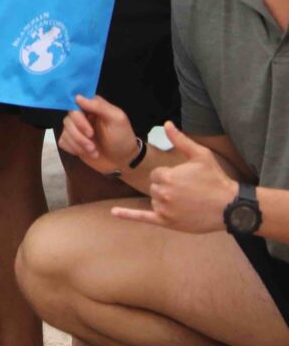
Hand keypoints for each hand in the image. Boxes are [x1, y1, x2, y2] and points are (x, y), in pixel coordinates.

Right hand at [58, 94, 137, 174]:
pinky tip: (85, 153)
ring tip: (93, 151)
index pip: (75, 104)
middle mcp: (81, 116)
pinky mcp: (71, 141)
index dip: (78, 118)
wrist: (122, 160)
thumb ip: (99, 106)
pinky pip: (63, 141)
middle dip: (80, 136)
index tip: (89, 132)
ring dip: (79, 145)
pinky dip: (73, 149)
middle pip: (68, 120)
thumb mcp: (117, 119)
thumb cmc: (122, 138)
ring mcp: (75, 129)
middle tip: (93, 146)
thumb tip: (77, 97)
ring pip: (65, 132)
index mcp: (92, 107)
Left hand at [111, 123, 237, 233]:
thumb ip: (180, 140)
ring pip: (155, 201)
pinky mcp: (167, 222)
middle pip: (154, 187)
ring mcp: (164, 209)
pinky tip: (114, 212)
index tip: (186, 179)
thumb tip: (166, 123)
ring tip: (188, 202)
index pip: (156, 174)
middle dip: (167, 188)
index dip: (170, 175)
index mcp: (167, 176)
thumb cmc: (215, 179)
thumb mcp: (200, 155)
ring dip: (165, 201)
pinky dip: (128, 215)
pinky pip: (143, 217)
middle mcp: (162, 193)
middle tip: (188, 191)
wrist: (230, 207)